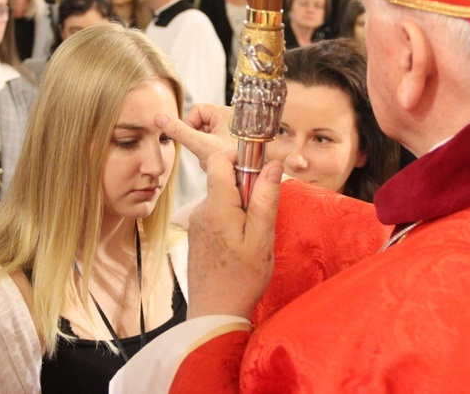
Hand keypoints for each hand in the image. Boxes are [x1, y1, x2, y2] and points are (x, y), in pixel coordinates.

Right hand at [155, 104, 234, 170]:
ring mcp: (232, 133)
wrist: (249, 179)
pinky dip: (213, 156)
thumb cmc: (232, 160)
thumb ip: (179, 132)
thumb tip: (158, 118)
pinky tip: (220, 164)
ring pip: (206, 138)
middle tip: (208, 153)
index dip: (190, 125)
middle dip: (199, 142)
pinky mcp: (232, 144)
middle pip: (201, 125)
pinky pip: (214, 146)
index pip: (197, 110)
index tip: (195, 140)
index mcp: (226, 112)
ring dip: (205, 152)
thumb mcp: (201, 145)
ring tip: (216, 161)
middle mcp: (231, 120)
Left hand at [186, 151, 282, 318]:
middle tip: (261, 218)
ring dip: (240, 208)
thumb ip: (265, 199)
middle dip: (247, 189)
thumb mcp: (262, 238)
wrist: (214, 313)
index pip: (219, 160)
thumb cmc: (241, 279)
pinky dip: (232, 221)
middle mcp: (201, 210)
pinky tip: (239, 247)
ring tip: (252, 238)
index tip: (260, 173)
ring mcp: (197, 223)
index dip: (240, 157)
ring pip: (223, 199)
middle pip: (224, 180)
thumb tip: (273, 165)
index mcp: (216, 206)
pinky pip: (217, 215)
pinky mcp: (197, 234)